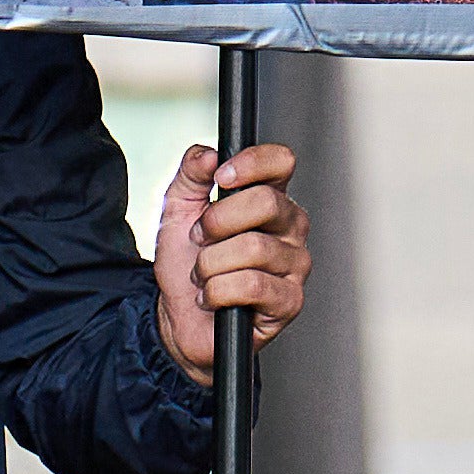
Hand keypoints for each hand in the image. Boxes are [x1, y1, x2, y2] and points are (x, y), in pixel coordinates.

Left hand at [156, 139, 308, 382]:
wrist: (180, 317)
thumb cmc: (187, 264)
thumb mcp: (178, 211)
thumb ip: (191, 176)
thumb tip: (207, 155)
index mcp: (269, 199)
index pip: (281, 162)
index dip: (252, 164)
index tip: (220, 178)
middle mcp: (290, 228)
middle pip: (266, 202)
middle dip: (217, 222)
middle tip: (200, 238)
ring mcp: (294, 265)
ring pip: (253, 248)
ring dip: (211, 264)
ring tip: (204, 275)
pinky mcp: (289, 301)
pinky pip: (251, 285)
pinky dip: (217, 292)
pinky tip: (213, 298)